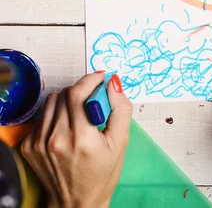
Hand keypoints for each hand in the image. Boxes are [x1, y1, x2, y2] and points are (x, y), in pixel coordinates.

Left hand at [21, 72, 131, 207]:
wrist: (76, 202)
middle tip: (95, 99)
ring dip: (68, 100)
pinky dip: (57, 114)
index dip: (90, 80)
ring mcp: (39, 142)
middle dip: (82, 90)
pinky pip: (43, 116)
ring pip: (52, 101)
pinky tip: (68, 128)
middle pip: (64, 94)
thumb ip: (120, 110)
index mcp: (81, 138)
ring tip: (80, 115)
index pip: (77, 93)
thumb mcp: (121, 142)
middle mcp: (56, 138)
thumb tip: (114, 83)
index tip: (101, 77)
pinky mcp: (29, 145)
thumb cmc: (102, 173)